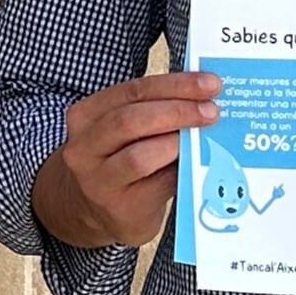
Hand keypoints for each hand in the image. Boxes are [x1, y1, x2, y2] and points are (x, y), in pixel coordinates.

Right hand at [33, 71, 222, 248]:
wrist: (98, 211)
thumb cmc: (118, 160)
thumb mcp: (121, 130)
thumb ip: (152, 110)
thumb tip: (202, 95)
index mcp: (85, 116)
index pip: (132, 91)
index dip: (174, 84)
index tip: (209, 83)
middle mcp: (84, 147)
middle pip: (131, 120)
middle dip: (177, 111)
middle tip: (211, 111)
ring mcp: (98, 181)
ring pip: (138, 156)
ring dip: (176, 143)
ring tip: (203, 136)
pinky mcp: (120, 208)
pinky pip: (155, 186)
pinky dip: (179, 171)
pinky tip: (196, 163)